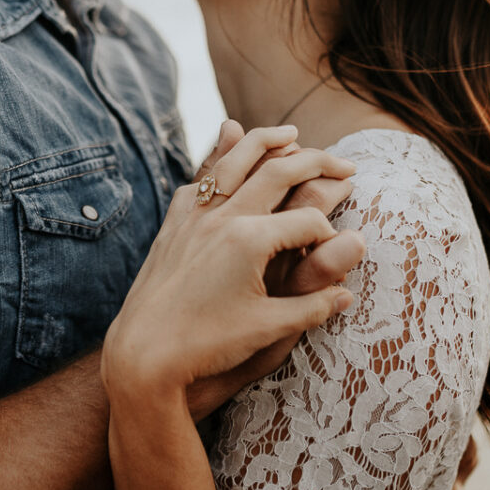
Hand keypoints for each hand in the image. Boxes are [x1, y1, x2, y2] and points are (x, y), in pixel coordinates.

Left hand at [103, 125, 360, 407]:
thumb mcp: (269, 331)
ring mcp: (193, 217)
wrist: (142, 356)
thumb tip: (347, 294)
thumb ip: (312, 307)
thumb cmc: (208, 347)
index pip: (309, 221)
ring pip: (234, 162)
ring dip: (265, 141)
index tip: (342, 250)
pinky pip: (201, 181)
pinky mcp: (172, 225)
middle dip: (318, 164)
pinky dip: (220, 163)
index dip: (332, 234)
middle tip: (345, 167)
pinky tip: (230, 163)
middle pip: (279, 172)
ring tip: (290, 134)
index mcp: (251, 241)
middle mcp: (221, 219)